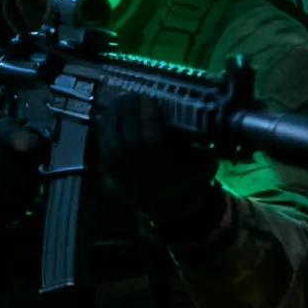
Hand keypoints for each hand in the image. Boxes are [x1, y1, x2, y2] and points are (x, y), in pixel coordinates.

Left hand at [96, 93, 222, 238]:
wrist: (172, 212)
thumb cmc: (188, 183)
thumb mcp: (203, 165)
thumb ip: (202, 145)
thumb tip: (205, 118)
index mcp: (162, 169)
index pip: (150, 138)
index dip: (146, 116)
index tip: (147, 96)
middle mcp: (138, 172)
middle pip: (126, 138)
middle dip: (126, 112)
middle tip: (130, 95)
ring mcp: (121, 176)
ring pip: (111, 143)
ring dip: (112, 119)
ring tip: (117, 102)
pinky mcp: (110, 177)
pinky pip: (102, 151)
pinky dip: (103, 133)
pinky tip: (107, 119)